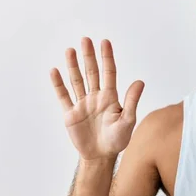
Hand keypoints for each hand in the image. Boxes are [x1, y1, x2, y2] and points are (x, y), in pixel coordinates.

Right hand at [50, 37, 144, 160]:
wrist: (101, 156)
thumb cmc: (117, 140)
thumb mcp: (128, 121)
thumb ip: (132, 101)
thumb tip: (140, 81)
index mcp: (110, 97)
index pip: (109, 73)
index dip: (107, 57)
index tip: (105, 42)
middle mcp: (96, 97)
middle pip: (91, 72)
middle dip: (89, 56)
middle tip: (85, 39)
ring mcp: (82, 104)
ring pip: (77, 80)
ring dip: (73, 66)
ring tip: (70, 50)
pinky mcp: (71, 113)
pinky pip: (63, 96)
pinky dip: (58, 84)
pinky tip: (55, 71)